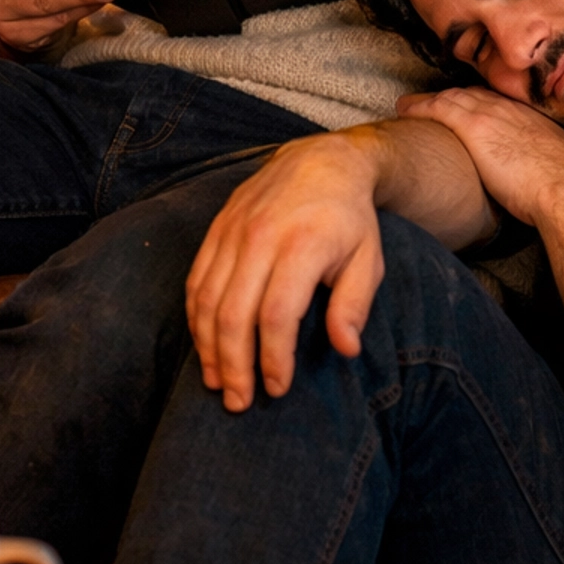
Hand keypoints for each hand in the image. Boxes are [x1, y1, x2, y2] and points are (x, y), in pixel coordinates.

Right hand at [186, 133, 385, 411]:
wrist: (320, 161)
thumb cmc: (349, 220)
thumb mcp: (368, 259)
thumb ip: (355, 305)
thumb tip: (346, 349)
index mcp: (303, 245)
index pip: (277, 314)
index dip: (273, 357)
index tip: (278, 387)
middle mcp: (261, 237)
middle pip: (233, 313)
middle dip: (234, 365)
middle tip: (239, 403)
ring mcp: (233, 232)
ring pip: (206, 300)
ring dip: (209, 348)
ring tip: (218, 383)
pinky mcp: (216, 230)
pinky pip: (196, 281)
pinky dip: (196, 319)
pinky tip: (206, 346)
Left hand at [397, 86, 563, 229]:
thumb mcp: (557, 166)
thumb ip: (541, 165)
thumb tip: (538, 181)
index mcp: (528, 118)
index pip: (494, 103)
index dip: (474, 102)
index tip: (462, 108)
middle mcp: (508, 109)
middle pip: (471, 96)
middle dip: (449, 97)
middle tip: (429, 102)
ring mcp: (490, 115)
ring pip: (451, 97)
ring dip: (428, 100)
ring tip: (409, 105)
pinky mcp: (474, 127)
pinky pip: (439, 108)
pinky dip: (420, 106)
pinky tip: (405, 109)